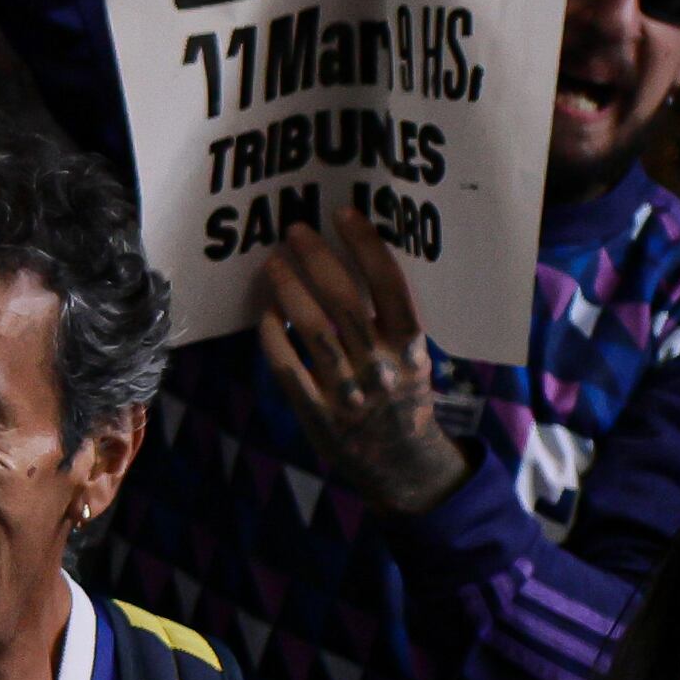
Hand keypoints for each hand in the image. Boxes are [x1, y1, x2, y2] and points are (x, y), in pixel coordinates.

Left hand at [254, 198, 470, 516]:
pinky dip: (273, 337)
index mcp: (411, 347)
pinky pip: (288, 367)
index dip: (367, 245)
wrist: (404, 466)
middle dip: (317, 259)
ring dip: (288, 290)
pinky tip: (264, 314)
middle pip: (345, 301)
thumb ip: (391, 321)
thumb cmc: (405, 399)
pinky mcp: (319, 414)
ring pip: (313, 330)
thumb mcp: (414, 359)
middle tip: (294, 231)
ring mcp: (349, 392)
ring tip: (272, 263)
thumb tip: (354, 262)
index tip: (343, 213)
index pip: (391, 285)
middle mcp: (382, 366)